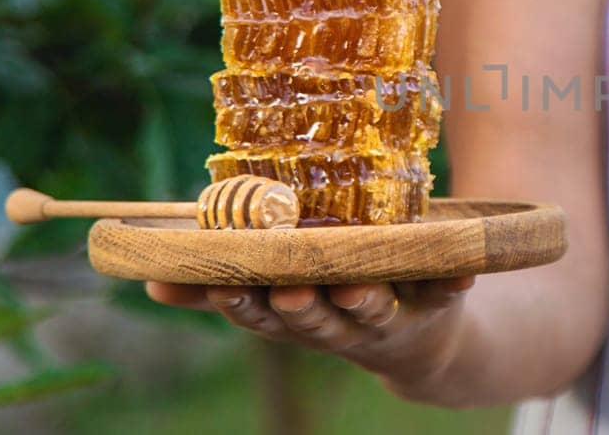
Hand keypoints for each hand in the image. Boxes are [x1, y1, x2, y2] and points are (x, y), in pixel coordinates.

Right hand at [146, 277, 474, 386]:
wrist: (423, 337)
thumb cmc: (335, 296)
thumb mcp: (277, 294)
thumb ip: (221, 283)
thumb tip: (147, 280)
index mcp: (294, 315)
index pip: (257, 314)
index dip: (237, 303)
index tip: (219, 286)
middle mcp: (337, 324)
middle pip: (313, 320)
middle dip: (300, 307)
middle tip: (287, 291)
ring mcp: (387, 318)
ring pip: (372, 312)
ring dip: (365, 302)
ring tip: (358, 287)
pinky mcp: (435, 306)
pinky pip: (446, 292)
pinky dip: (453, 283)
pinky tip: (461, 271)